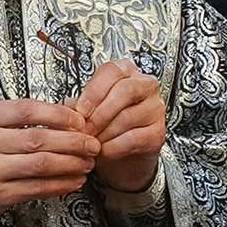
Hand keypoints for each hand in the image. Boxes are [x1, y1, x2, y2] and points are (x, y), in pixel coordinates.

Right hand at [0, 99, 98, 226]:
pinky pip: (38, 188)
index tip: (78, 119)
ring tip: (87, 162)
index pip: (26, 109)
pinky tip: (74, 181)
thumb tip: (59, 113)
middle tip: (93, 143)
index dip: (59, 114)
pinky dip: (61, 184)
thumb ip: (10, 120)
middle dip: (75, 141)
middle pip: (40, 138)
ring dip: (72, 163)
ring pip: (43, 164)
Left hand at [74, 59, 166, 195]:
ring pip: (127, 117)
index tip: (81, 109)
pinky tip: (104, 150)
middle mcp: (145, 86)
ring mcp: (155, 109)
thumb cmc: (104, 126)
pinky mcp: (157, 133)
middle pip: (125, 90)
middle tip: (84, 128)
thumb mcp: (88, 110)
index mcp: (126, 73)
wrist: (121, 156)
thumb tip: (69, 109)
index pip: (113, 71)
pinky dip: (114, 147)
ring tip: (91, 141)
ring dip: (104, 132)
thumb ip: (79, 105)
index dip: (95, 90)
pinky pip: (134, 138)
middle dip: (99, 113)